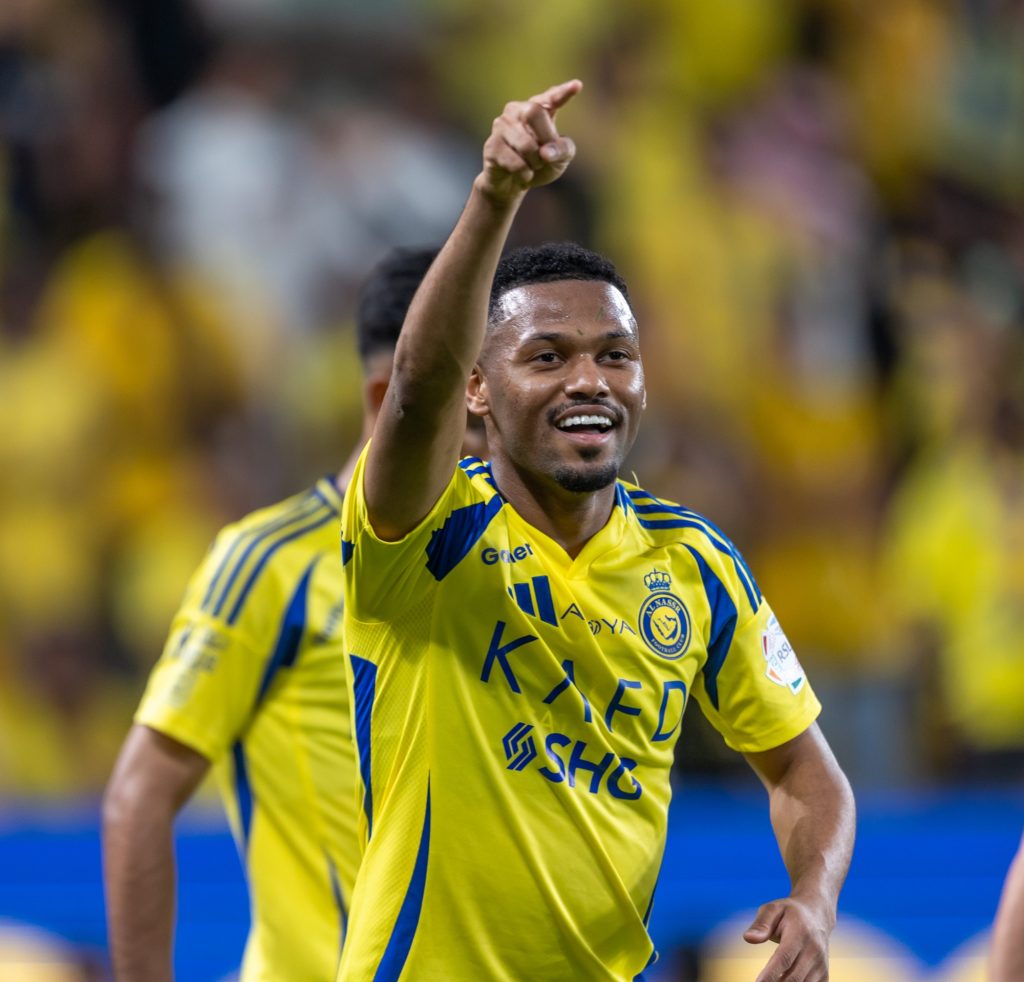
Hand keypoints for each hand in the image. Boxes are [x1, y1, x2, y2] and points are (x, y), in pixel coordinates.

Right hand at [475, 79, 581, 203]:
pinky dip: (524, 174)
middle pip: (534, 112)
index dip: (563, 92)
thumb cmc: (539, 165)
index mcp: (538, 108)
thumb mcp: (560, 158)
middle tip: (545, 156)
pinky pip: (515, 162)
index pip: (551, 97)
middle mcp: (516, 111)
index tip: (577, 85)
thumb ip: (562, 150)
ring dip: (535, 163)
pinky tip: (520, 173)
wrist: (513, 184)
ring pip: (525, 144)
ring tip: (531, 166)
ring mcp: (501, 126)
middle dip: (545, 139)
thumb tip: (545, 153)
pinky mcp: (491, 146)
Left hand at [743, 896, 832, 981]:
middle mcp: (814, 950)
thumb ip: (761, 924)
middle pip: (794, 977)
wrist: (816, 915)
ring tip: (769, 981)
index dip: (771, 974)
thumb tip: (748, 938)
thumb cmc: (788, 913)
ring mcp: (821, 964)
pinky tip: (781, 981)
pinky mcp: (824, 974)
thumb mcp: (772, 909)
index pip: (784, 958)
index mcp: (799, 932)